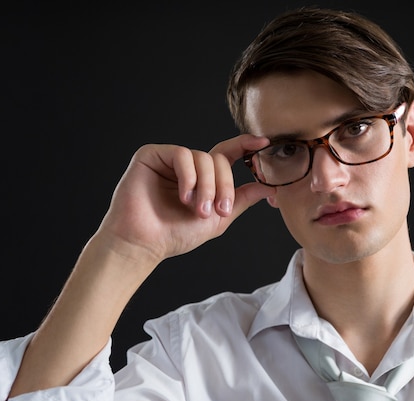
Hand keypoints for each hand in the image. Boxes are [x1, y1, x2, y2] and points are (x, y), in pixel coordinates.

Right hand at [95, 134, 274, 263]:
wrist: (144, 243)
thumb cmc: (174, 235)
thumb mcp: (218, 218)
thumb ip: (242, 199)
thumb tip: (269, 187)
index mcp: (202, 178)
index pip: (226, 155)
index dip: (245, 145)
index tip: (263, 142)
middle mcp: (187, 166)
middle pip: (219, 160)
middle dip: (224, 186)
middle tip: (219, 210)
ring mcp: (169, 159)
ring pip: (203, 157)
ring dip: (207, 186)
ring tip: (197, 209)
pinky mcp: (152, 155)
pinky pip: (181, 155)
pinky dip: (189, 177)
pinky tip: (184, 196)